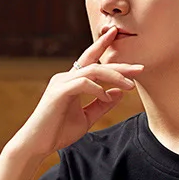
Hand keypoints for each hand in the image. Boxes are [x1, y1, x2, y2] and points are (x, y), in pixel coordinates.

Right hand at [11, 27, 144, 159]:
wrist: (38, 145)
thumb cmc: (58, 132)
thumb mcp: (86, 118)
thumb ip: (102, 105)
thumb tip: (118, 93)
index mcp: (72, 81)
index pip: (90, 59)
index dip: (103, 46)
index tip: (117, 35)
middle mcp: (66, 78)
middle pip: (97, 63)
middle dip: (120, 65)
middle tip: (140, 68)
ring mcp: (61, 83)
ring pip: (92, 70)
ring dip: (114, 76)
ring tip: (130, 86)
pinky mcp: (58, 92)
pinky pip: (83, 83)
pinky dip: (97, 88)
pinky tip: (106, 95)